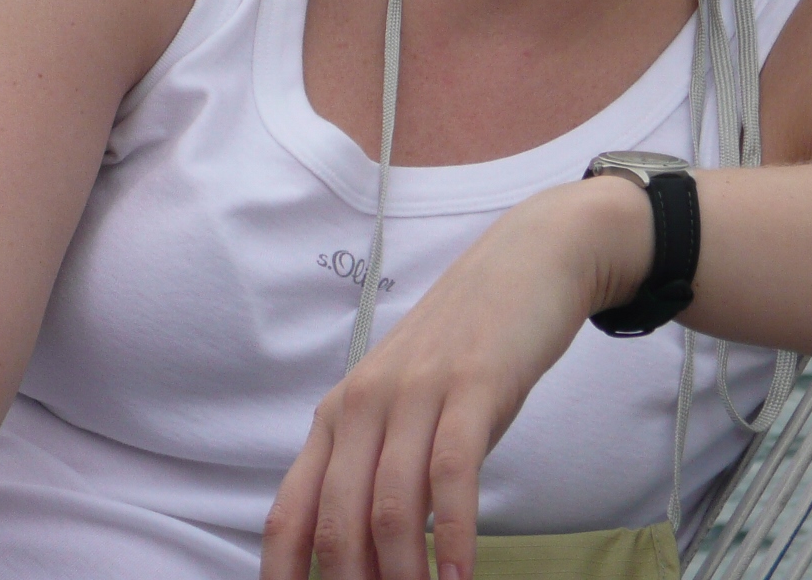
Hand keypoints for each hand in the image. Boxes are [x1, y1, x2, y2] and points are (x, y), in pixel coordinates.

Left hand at [260, 177, 651, 579]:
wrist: (526, 263)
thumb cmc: (465, 347)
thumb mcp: (406, 405)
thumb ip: (379, 466)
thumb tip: (363, 552)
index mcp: (337, 416)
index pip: (289, 515)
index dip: (286, 577)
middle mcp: (363, 405)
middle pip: (336, 521)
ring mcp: (416, 393)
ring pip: (391, 507)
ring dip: (404, 577)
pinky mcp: (471, 387)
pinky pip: (451, 474)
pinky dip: (453, 535)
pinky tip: (461, 575)